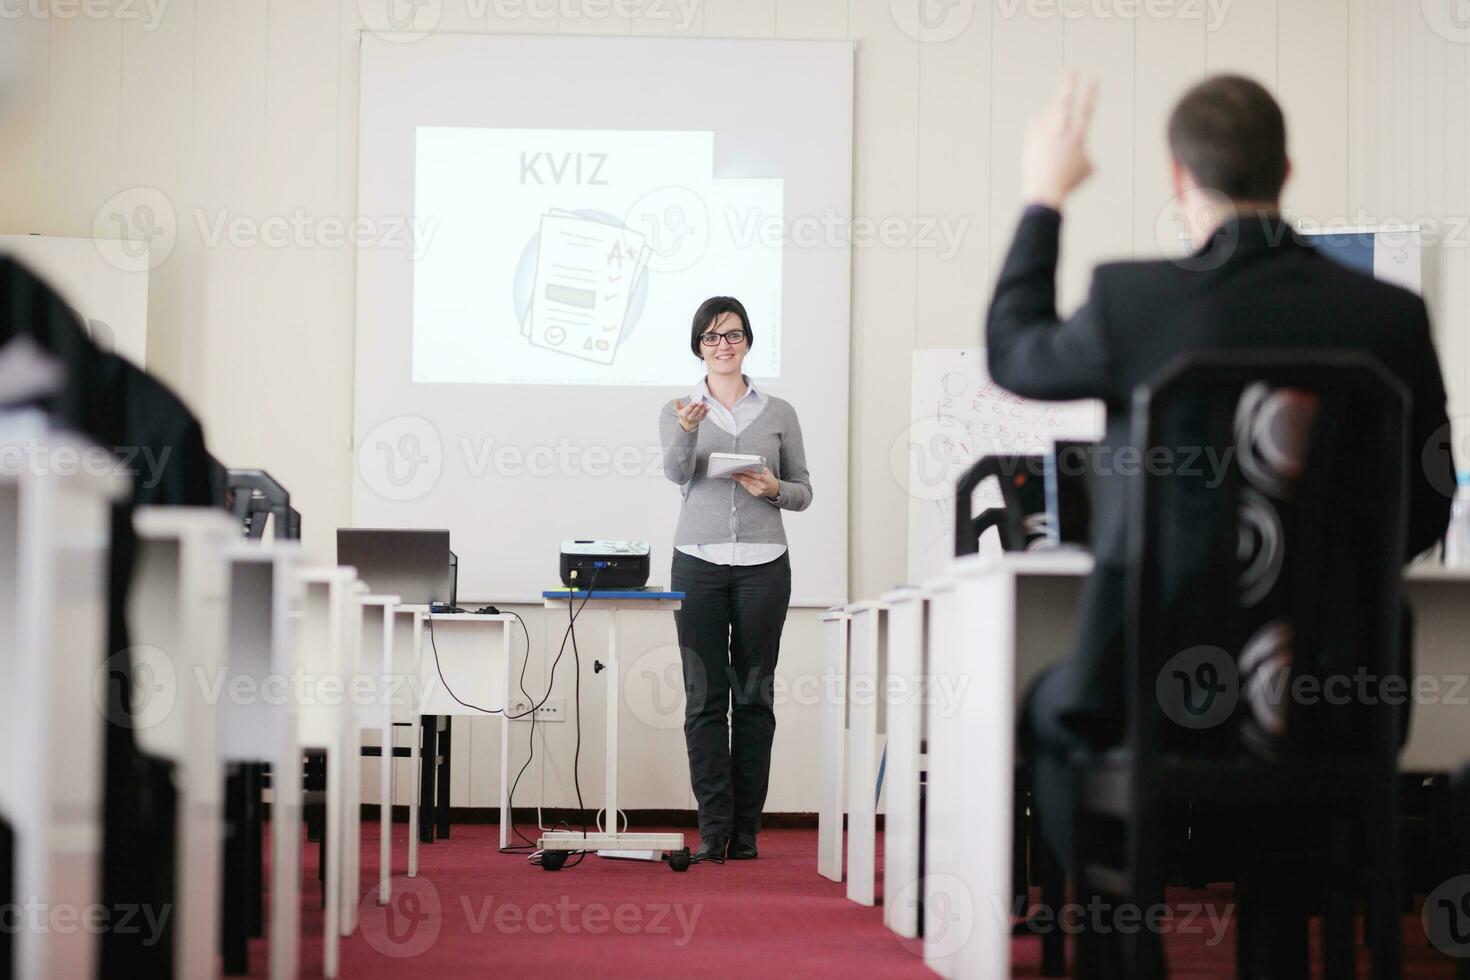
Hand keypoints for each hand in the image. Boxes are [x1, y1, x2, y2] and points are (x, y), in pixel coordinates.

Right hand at [674, 398, 708, 432]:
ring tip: (705, 404)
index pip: (688, 410)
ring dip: (703, 409)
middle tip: (701, 402)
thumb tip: (675, 399)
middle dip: (698, 407)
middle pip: (695, 412)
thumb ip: (677, 404)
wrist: (686, 424)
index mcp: (684, 414)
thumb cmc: (683, 415)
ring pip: (700, 414)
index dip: (691, 406)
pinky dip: (706, 412)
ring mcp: (696, 419)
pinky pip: (704, 416)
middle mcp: (690, 417)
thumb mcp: (678, 410)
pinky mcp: (700, 419)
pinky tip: (708, 408)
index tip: (694, 402)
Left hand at [733, 466, 779, 499]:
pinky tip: (739, 480)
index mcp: (766, 480)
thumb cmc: (769, 479)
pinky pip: (748, 488)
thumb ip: (760, 469)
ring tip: (735, 476)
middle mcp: (762, 486)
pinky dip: (743, 484)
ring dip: (740, 480)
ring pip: (747, 485)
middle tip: (734, 473)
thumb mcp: (767, 472)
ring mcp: (759, 491)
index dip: (749, 473)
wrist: (774, 489)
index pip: (756, 476)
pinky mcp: (756, 494)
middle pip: (749, 481)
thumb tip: (750, 465)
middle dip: (741, 477)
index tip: (742, 470)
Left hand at [1021, 69, 1097, 209]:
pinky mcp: (1030, 139)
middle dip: (1068, 82)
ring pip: (1048, 112)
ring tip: (1056, 127)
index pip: (1087, 108)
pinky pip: (1036, 123)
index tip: (1095, 76)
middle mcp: (1060, 131)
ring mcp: (1044, 134)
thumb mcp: (1087, 168)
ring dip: (1053, 111)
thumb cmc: (1069, 182)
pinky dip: (1040, 122)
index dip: (1092, 91)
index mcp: (1078, 136)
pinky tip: (1043, 125)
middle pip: (1064, 100)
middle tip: (1071, 69)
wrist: (1044, 191)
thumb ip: (1085, 151)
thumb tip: (1079, 146)